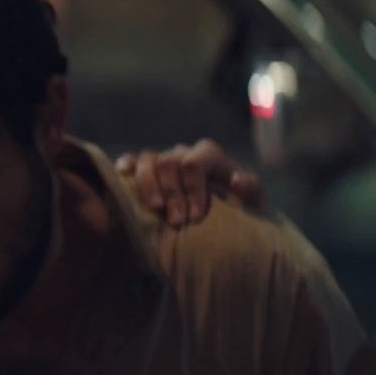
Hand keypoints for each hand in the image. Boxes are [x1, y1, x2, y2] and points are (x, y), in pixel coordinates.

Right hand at [114, 139, 264, 226]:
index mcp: (208, 154)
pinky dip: (126, 165)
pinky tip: (123, 175)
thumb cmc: (238, 204)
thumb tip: (237, 182)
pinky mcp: (146, 168)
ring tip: (156, 209)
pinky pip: (132, 160)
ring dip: (149, 186)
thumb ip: (252, 189)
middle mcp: (183, 152)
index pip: (194, 164)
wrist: (225, 208)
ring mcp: (163, 158)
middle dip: (172, 194)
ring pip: (148, 161)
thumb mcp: (252, 199)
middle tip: (177, 222)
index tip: (195, 217)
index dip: (192, 189)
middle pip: (169, 163)